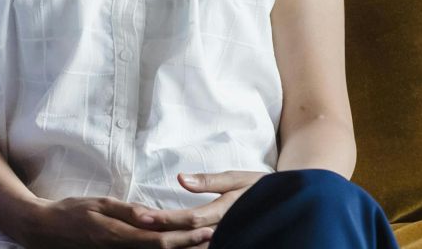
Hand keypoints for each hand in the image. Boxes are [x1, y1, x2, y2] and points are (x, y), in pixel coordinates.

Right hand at [8, 196, 212, 248]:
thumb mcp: (99, 203)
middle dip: (191, 248)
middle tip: (217, 240)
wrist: (45, 230)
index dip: (186, 237)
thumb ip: (127, 210)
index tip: (208, 230)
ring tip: (205, 246)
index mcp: (118, 235)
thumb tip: (152, 216)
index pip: (160, 239)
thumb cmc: (71, 212)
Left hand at [137, 171, 266, 237]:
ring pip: (193, 246)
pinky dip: (183, 246)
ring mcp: (227, 238)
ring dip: (168, 242)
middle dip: (160, 233)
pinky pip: (201, 247)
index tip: (141, 216)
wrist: (286, 202)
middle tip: (135, 228)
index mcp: (227, 210)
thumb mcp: (236, 178)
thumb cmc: (258, 185)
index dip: (166, 218)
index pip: (191, 219)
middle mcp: (226, 228)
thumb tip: (180, 179)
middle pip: (187, 236)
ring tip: (141, 238)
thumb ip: (208, 180)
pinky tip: (163, 243)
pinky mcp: (226, 241)